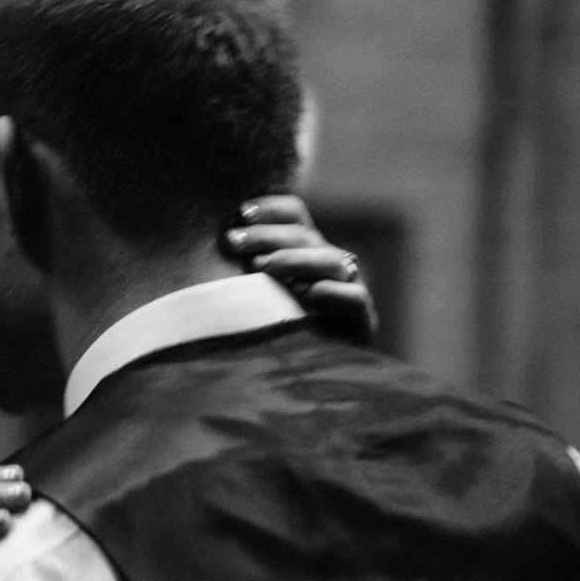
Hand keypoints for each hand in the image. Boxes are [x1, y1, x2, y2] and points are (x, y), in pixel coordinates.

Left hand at [225, 194, 378, 345]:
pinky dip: (332, 292)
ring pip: (330, 261)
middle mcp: (329, 262)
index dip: (271, 208)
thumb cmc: (281, 329)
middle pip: (304, 235)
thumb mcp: (259, 294)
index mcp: (307, 250)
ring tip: (262, 267)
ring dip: (294, 260)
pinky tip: (309, 294)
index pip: (295, 216)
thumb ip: (247, 270)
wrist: (323, 371)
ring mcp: (349, 287)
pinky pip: (354, 297)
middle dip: (266, 235)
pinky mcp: (362, 317)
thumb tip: (218, 247)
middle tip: (233, 242)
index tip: (241, 213)